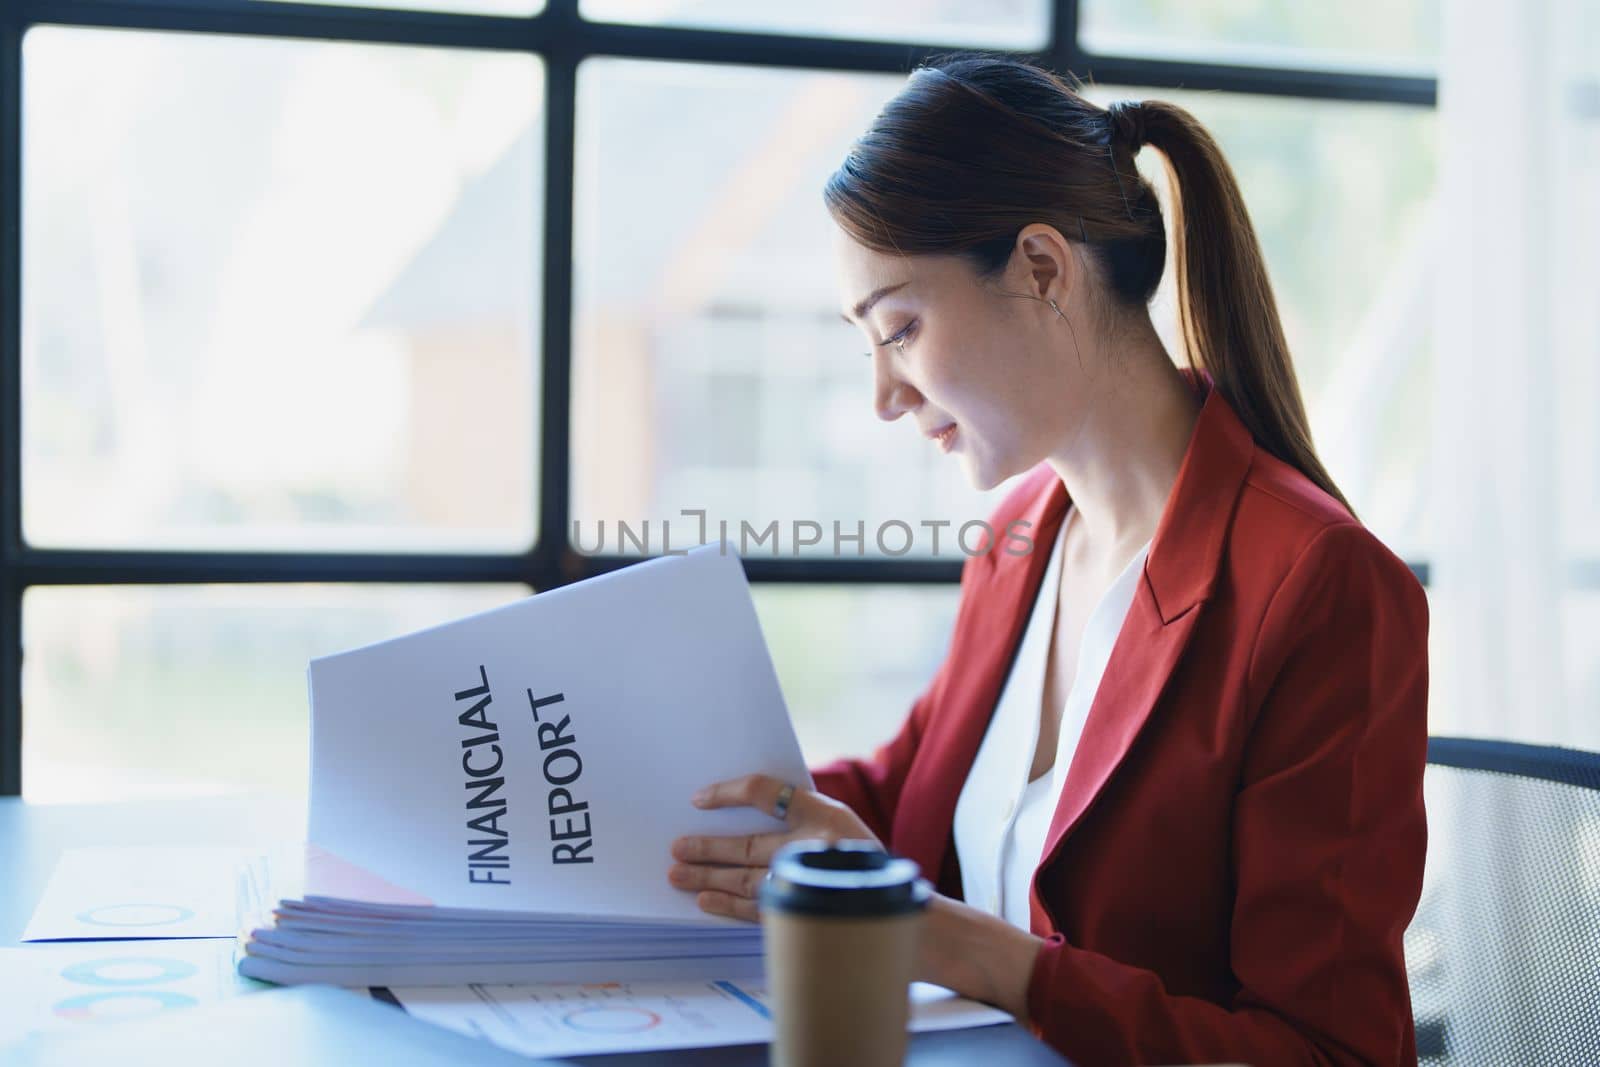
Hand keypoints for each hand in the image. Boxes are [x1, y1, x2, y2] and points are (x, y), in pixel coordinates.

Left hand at [668, 773, 878, 921]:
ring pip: (747, 879)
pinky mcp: (806, 912)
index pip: (766, 792)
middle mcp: (816, 846)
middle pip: (748, 844)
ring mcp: (810, 883)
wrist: (893, 904)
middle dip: (708, 847)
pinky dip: (729, 906)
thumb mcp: (837, 821)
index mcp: (824, 813)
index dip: (728, 793)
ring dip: (709, 878)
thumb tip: (735, 812)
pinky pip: (758, 909)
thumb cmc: (856, 856)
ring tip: (678, 875)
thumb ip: (796, 814)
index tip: (698, 800)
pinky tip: (706, 902)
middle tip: (677, 847)